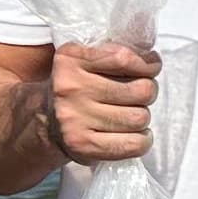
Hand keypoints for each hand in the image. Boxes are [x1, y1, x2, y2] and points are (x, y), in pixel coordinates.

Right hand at [48, 40, 160, 164]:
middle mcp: (70, 88)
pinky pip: (133, 144)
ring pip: (139, 117)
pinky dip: (143, 140)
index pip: (124, 58)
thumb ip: (113, 53)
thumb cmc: (78, 88)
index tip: (152, 67)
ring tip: (134, 115)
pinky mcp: (83, 145)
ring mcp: (75, 118)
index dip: (148, 64)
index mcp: (71, 59)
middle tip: (141, 95)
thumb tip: (151, 60)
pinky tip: (137, 135)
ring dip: (143, 117)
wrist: (45, 122)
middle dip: (148, 92)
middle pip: (140, 90)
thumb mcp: (84, 60)